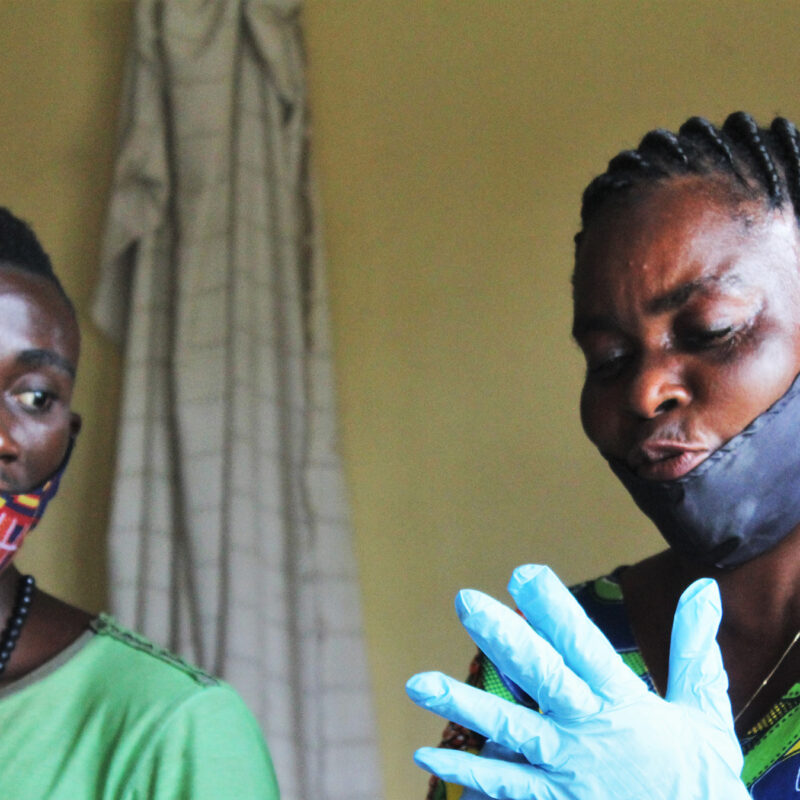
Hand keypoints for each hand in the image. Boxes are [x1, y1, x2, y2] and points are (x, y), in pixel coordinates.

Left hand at [407, 565, 749, 799]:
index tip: (523, 574)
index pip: (584, 646)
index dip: (553, 610)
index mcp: (625, 702)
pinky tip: (429, 751)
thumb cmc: (701, 780)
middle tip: (466, 602)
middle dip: (504, 638)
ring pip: (509, 730)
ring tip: (419, 683)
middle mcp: (590, 731)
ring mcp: (568, 771)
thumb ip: (694, 648)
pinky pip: (507, 785)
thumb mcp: (705, 710)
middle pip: (542, 677)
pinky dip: (468, 771)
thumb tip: (705, 588)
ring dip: (464, 704)